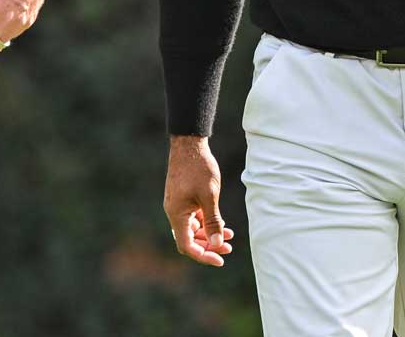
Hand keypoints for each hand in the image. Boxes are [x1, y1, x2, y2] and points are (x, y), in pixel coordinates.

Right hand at [164, 135, 235, 266]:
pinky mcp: (183, 199)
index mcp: (177, 214)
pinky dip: (207, 223)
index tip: (220, 260)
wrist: (189, 144)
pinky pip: (194, 218)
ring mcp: (178, 206)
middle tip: (229, 249)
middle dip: (209, 246)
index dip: (203, 256)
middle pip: (190, 240)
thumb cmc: (198, 168)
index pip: (187, 245)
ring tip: (230, 236)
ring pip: (193, 229)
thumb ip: (213, 221)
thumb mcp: (209, 196)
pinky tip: (222, 222)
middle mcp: (174, 213)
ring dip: (210, 235)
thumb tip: (218, 244)